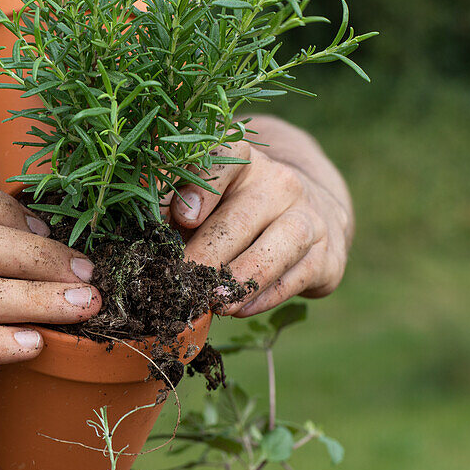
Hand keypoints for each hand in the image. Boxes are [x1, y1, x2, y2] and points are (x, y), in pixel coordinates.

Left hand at [169, 115, 353, 316]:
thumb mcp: (203, 199)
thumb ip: (170, 203)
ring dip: (243, 278)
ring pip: (279, 246)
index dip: (200, 186)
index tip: (180, 216)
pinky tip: (240, 309)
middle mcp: (280, 183)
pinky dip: (267, 297)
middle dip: (207, 254)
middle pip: (241, 218)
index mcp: (242, 161)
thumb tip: (142, 223)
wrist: (308, 215)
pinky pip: (298, 277)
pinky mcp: (327, 255)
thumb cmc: (234, 209)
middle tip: (180, 281)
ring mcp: (309, 217)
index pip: (225, 159)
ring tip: (215, 303)